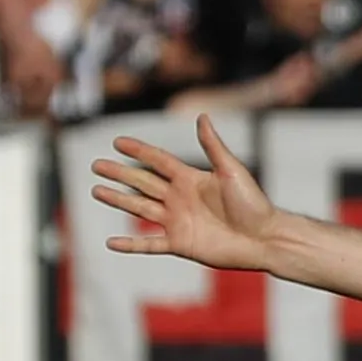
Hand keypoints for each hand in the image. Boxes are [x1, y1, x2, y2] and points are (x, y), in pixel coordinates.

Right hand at [93, 114, 281, 271]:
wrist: (264, 239)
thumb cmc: (253, 204)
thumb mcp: (231, 170)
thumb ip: (213, 146)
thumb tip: (202, 116)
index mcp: (191, 178)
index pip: (158, 161)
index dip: (139, 151)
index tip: (118, 142)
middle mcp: (181, 198)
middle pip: (143, 182)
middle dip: (120, 173)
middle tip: (97, 165)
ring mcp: (178, 221)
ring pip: (140, 208)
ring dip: (118, 200)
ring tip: (97, 191)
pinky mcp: (180, 243)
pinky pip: (149, 244)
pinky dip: (130, 244)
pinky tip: (111, 242)